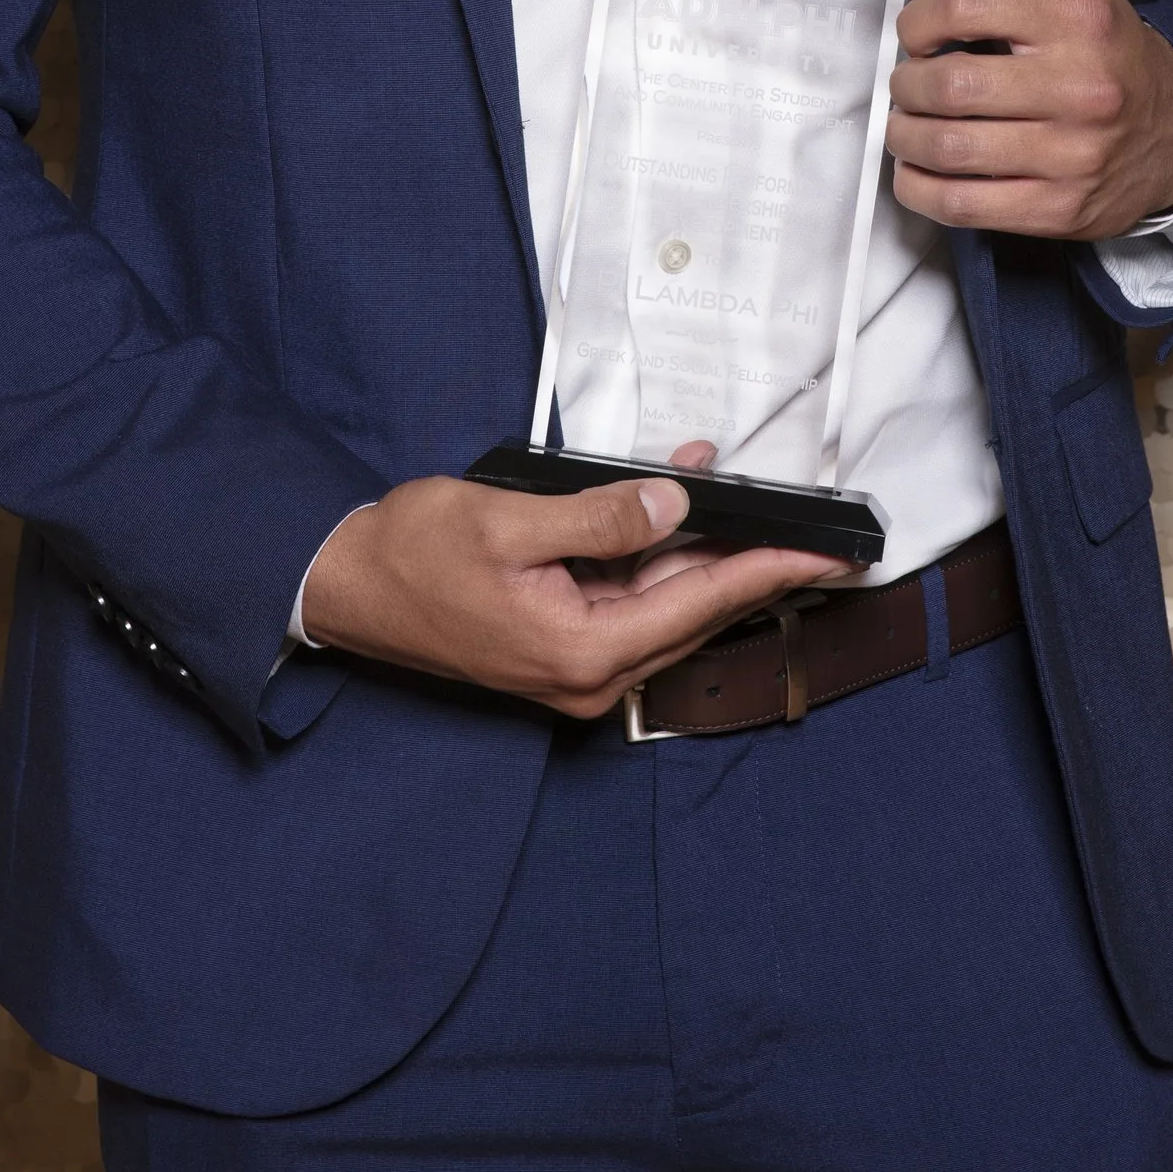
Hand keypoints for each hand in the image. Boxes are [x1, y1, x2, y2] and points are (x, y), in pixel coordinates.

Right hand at [297, 470, 850, 722]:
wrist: (346, 586)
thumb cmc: (413, 554)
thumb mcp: (510, 518)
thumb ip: (601, 516)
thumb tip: (676, 506)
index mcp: (580, 652)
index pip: (699, 604)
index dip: (769, 570)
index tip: (826, 554)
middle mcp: (586, 677)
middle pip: (693, 613)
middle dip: (748, 561)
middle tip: (811, 527)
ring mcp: (574, 670)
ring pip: (665, 607)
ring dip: (700, 552)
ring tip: (735, 494)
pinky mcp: (561, 649)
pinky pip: (629, 603)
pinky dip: (657, 560)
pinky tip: (672, 509)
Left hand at [880, 0, 1172, 242]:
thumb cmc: (1099, 47)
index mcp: (1077, 16)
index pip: (961, 6)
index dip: (915, 20)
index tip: (915, 33)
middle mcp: (1081, 85)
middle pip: (949, 84)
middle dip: (905, 84)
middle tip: (907, 84)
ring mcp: (1073, 154)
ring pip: (950, 149)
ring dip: (905, 137)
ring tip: (907, 125)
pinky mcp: (1061, 209)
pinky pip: (963, 206)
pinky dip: (920, 188)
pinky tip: (919, 170)